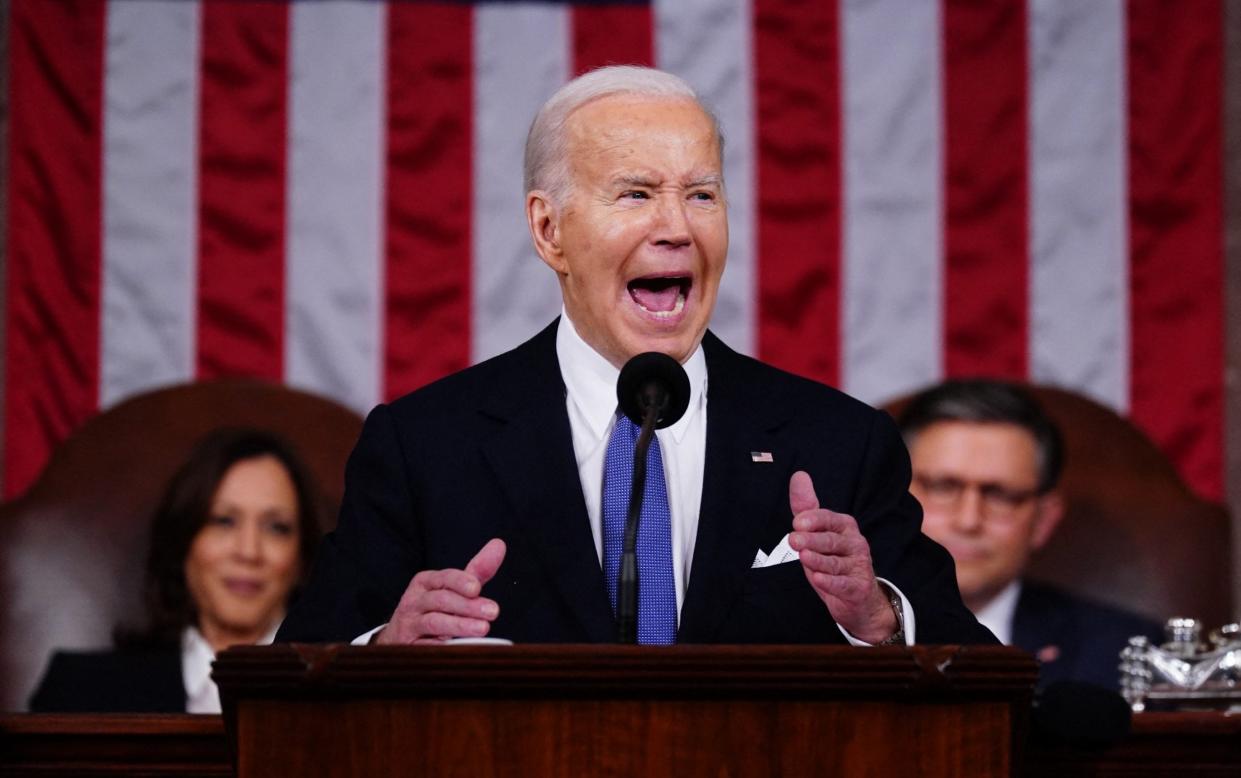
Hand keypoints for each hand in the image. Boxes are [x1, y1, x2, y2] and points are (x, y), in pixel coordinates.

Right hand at [374, 538, 506, 644]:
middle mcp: (414, 601)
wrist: (400, 637)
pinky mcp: (409, 647)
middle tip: (492, 612)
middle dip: (468, 605)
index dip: (460, 581)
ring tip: (483, 628)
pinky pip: (426, 647)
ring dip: (460, 625)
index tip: (477, 588)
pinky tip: (461, 648)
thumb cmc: (434, 609)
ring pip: (434, 622)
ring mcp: (409, 624)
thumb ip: (476, 571)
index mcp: (425, 582)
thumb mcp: (452, 589)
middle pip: (441, 600)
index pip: (444, 578)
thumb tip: (499, 544)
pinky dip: (443, 647)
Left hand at [787, 471, 896, 643]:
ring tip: (804, 557)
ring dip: (819, 560)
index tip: (797, 522)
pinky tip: (818, 579)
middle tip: (793, 539)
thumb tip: (798, 475)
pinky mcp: (859, 587)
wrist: (858, 597)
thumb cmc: (834, 559)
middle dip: (811, 540)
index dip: (813, 520)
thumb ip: (806, 507)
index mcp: (844, 526)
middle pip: (830, 540)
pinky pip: (843, 584)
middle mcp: (855, 543)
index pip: (828, 519)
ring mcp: (859, 566)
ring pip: (835, 563)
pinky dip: (830, 583)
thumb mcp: (818, 533)